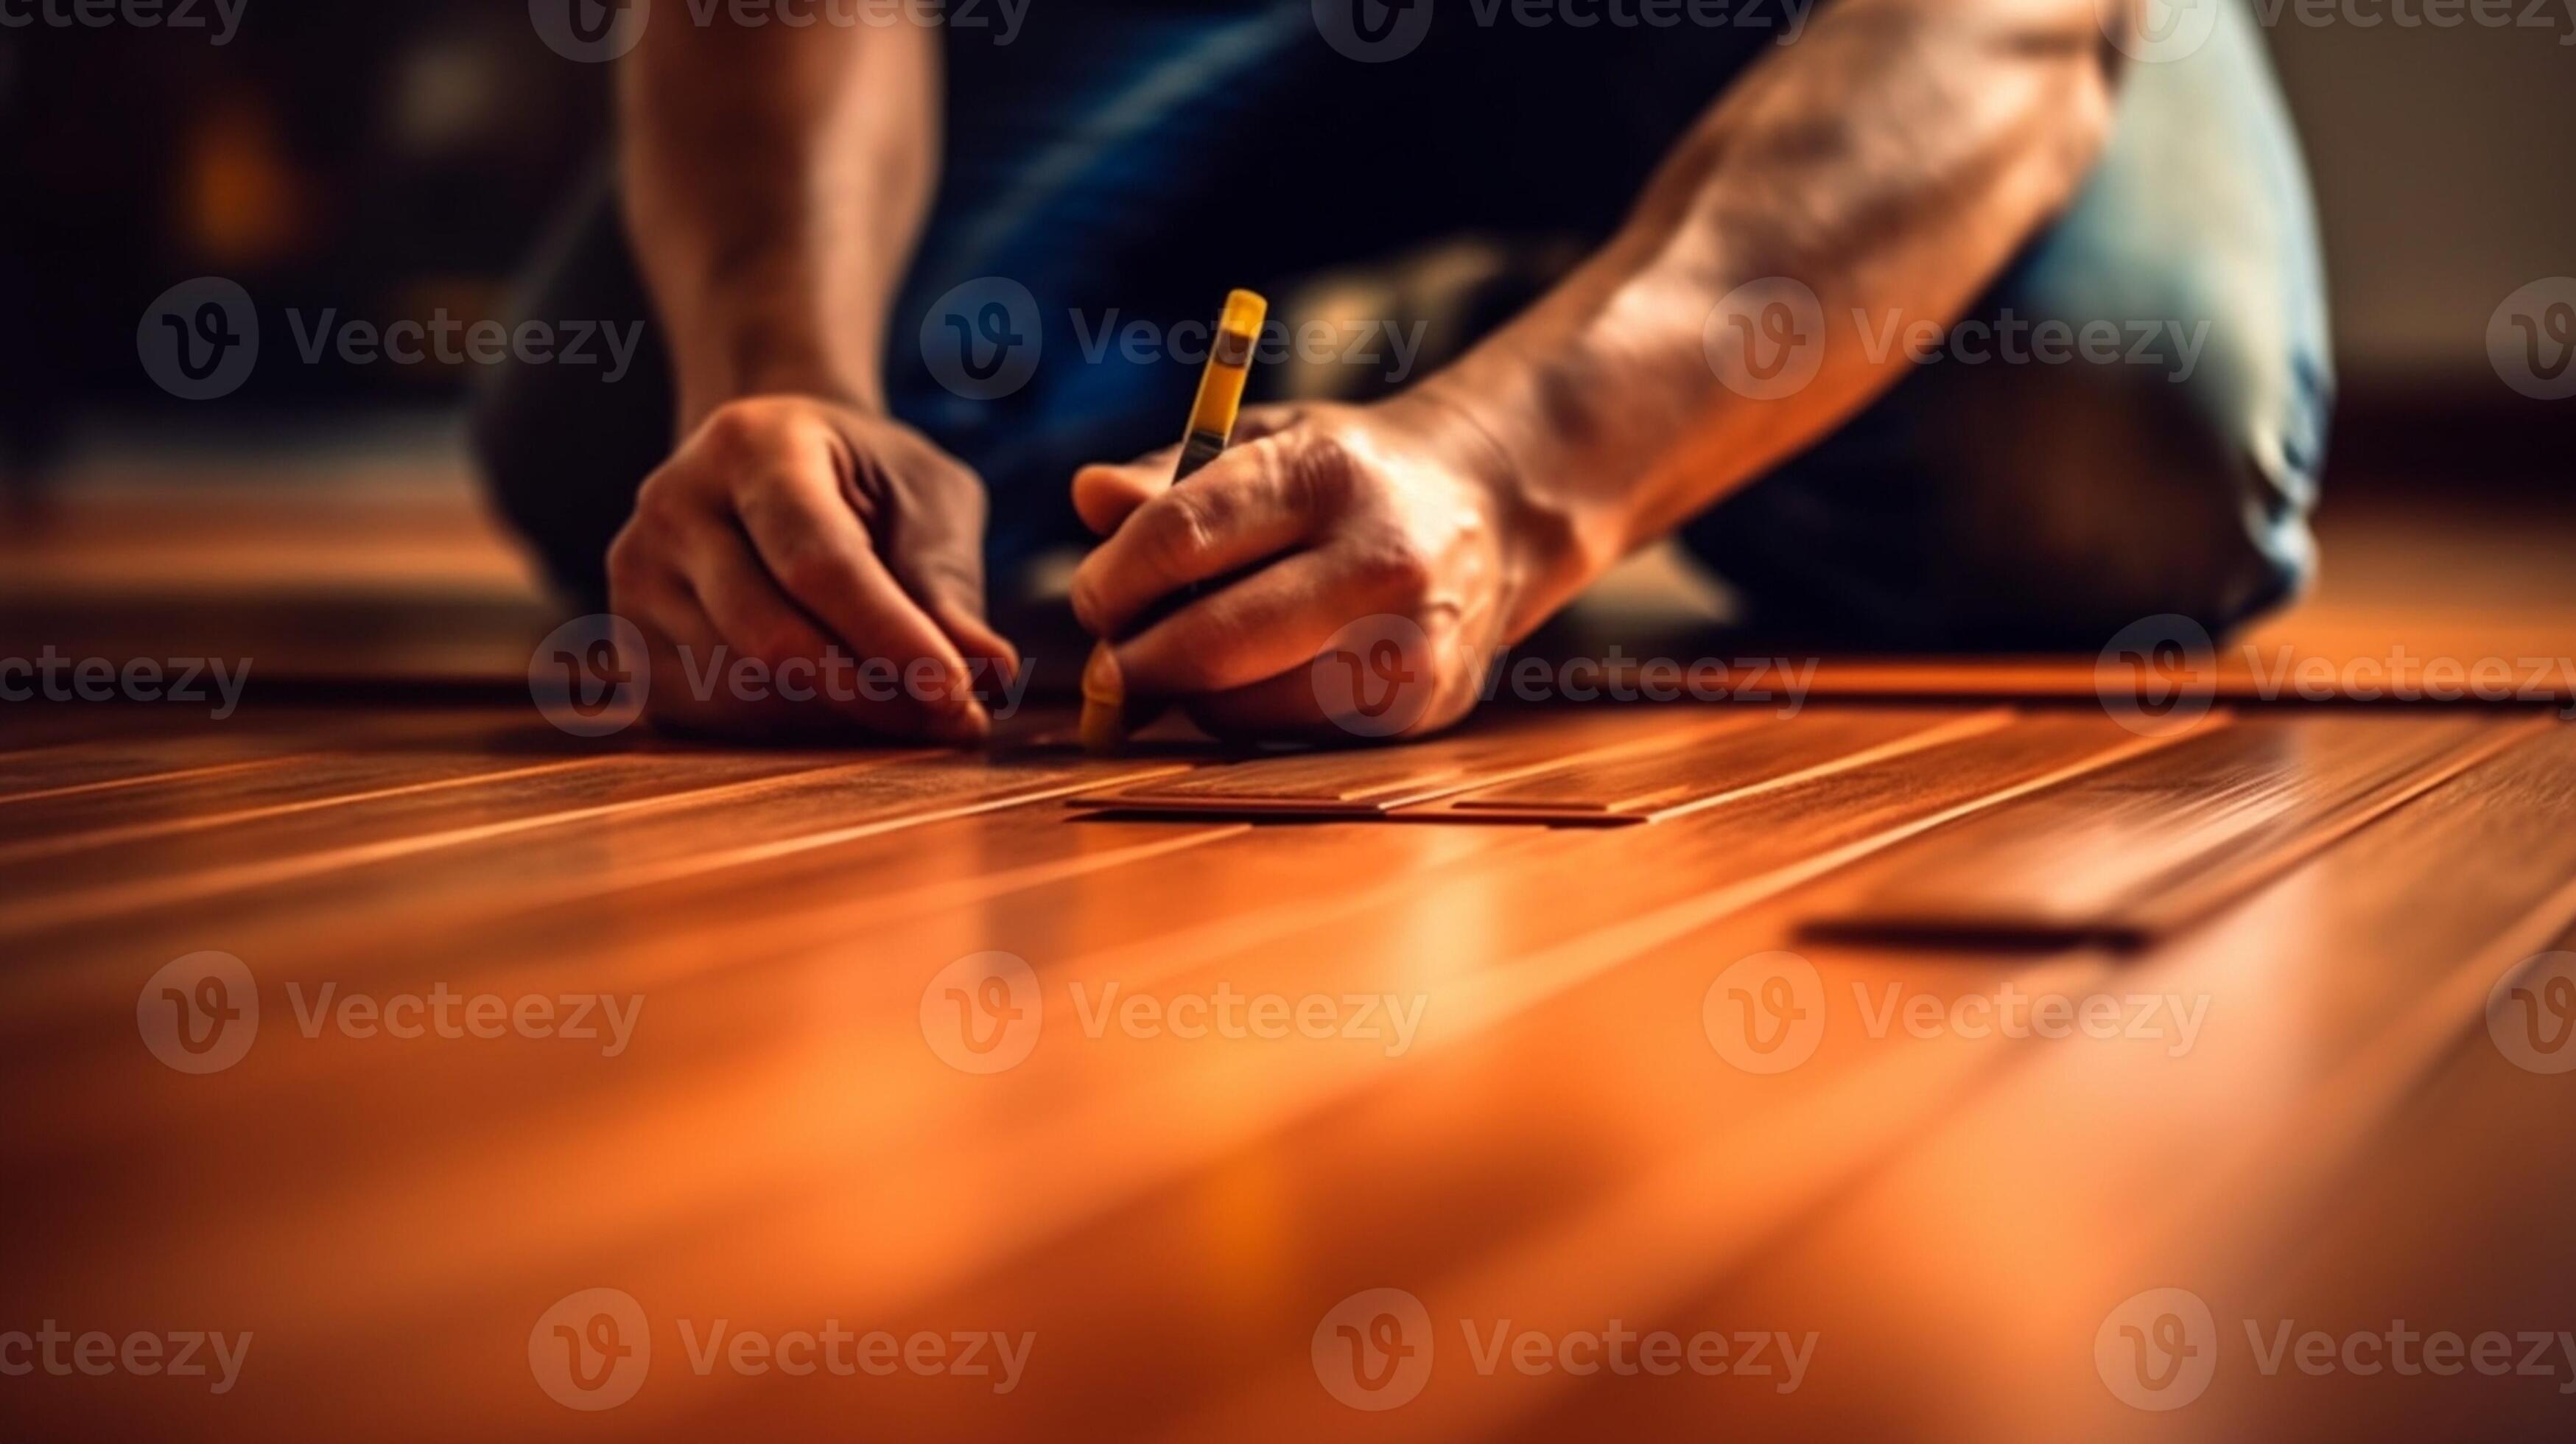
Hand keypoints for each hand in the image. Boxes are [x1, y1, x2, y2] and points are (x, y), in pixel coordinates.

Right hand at [606, 397, 1017, 741]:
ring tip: (911, 710)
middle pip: (770, 637)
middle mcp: (673, 506)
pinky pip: (716, 721)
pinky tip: (846, 713)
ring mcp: (636, 579)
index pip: (818, 560)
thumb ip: (949, 582)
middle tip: (956, 721)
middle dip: (874, 695)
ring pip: (744, 693)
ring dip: (841, 725)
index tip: (958, 692)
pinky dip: (793, 735)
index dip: (890, 636)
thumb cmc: (863, 479)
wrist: (765, 465)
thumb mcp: (924, 497)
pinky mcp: (629, 646)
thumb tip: (992, 673)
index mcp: (751, 445)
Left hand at [1068, 392, 1566, 741]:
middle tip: (1110, 661)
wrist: (1492, 508)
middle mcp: (1376, 559)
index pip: (1180, 537)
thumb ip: (1171, 475)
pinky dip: (1247, 716)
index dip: (1112, 580)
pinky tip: (1255, 678)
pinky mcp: (1418, 706)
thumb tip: (1089, 494)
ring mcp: (1406, 643)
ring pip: (1243, 706)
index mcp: (1323, 474)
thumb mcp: (1265, 440)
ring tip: (1186, 660)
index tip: (1095, 597)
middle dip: (1134, 662)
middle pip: (1210, 643)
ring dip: (1189, 696)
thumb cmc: (1348, 474)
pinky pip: (1289, 734)